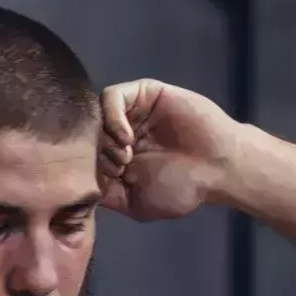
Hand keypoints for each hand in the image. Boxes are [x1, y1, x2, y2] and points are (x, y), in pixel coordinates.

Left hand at [98, 80, 241, 221]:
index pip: (84, 153)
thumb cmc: (183, 189)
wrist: (218, 169)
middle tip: (121, 168)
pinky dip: (112, 115)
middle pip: (88, 133)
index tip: (111, 182)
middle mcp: (122, 132)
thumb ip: (106, 194)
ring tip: (125, 155)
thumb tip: (77, 187)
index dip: (89, 168)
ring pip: (98, 113)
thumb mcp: (134, 202)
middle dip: (98, 153)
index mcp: (117, 156)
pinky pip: (114, 95)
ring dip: (105, 136)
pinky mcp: (146, 93)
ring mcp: (133, 112)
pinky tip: (125, 137)